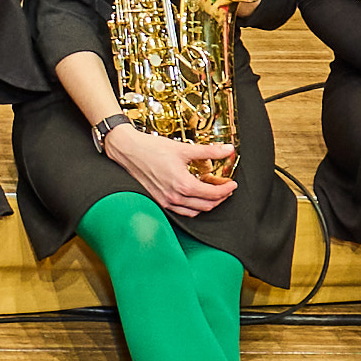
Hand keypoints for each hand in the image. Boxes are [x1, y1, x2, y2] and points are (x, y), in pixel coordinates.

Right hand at [106, 126, 239, 217]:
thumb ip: (209, 151)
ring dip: (207, 203)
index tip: (232, 184)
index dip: (226, 189)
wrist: (128, 150)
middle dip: (220, 197)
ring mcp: (167, 201)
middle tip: (225, 187)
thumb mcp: (183, 148)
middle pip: (207, 205)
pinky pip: (183, 212)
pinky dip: (193, 207)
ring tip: (212, 191)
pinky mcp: (160, 201)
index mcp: (183, 184)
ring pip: (196, 211)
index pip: (213, 194)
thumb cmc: (151, 148)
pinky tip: (194, 196)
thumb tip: (227, 150)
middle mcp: (175, 197)